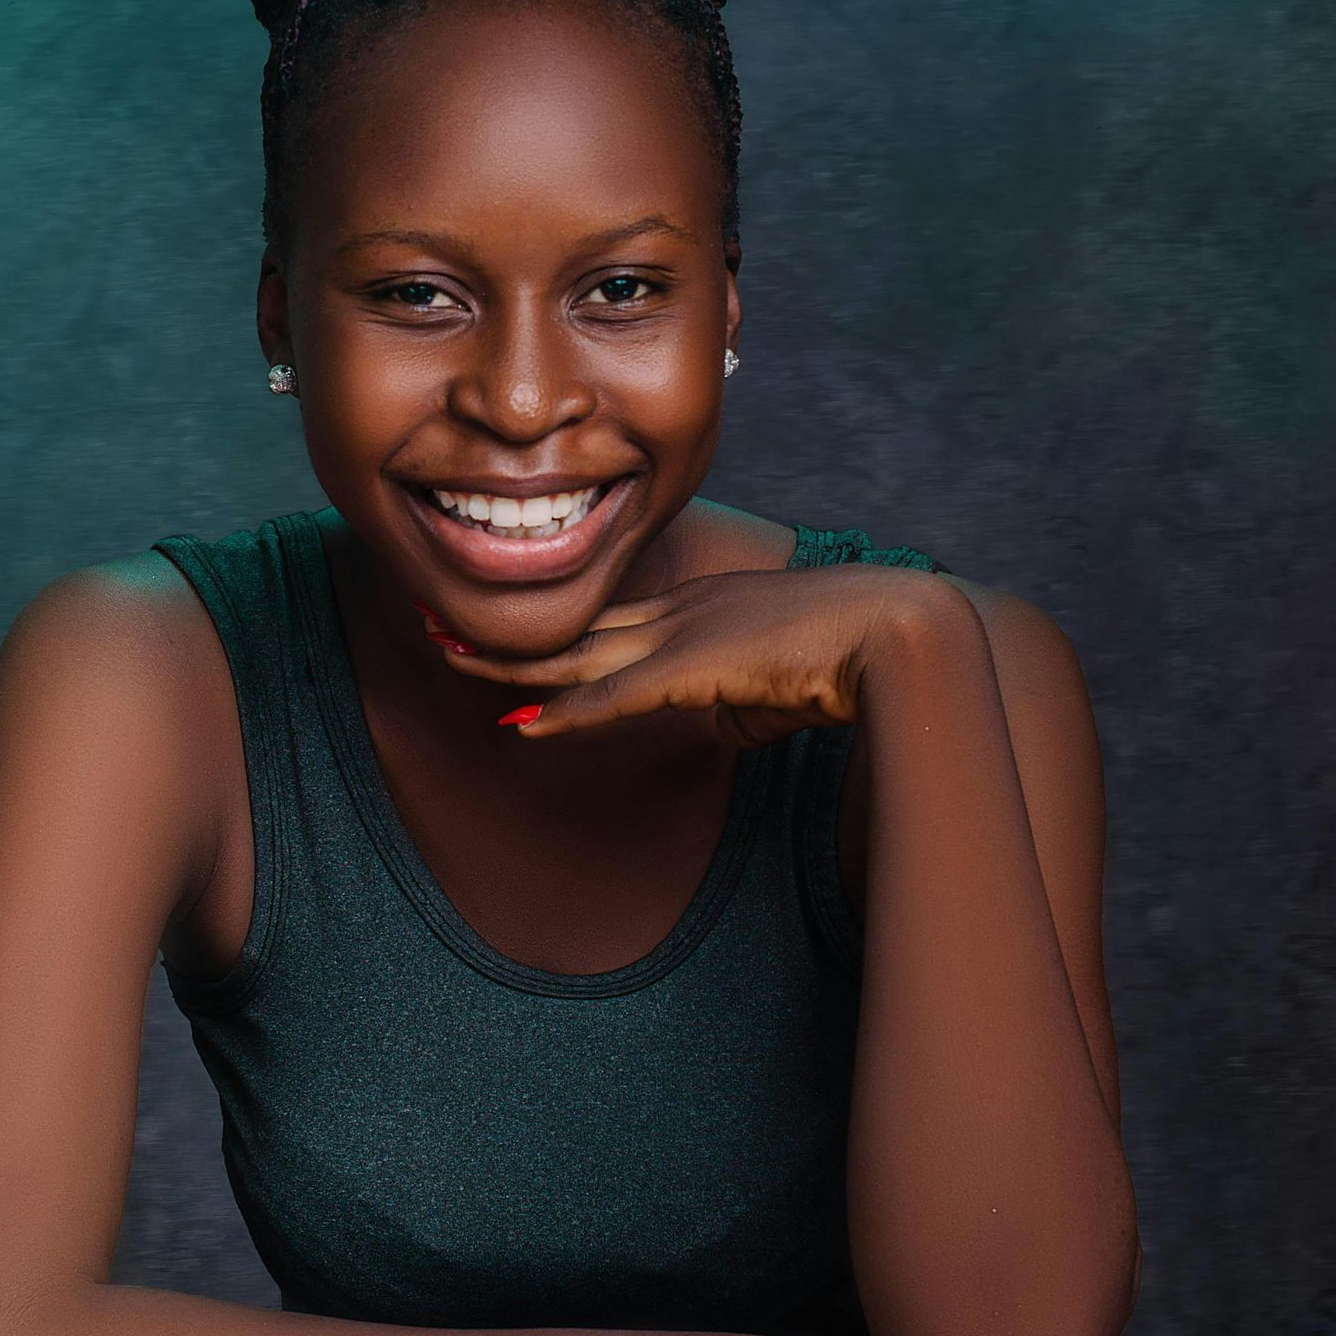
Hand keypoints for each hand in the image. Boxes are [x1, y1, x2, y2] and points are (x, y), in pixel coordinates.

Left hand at [433, 565, 962, 746]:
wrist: (894, 635)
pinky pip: (609, 695)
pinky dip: (560, 711)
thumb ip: (739, 703)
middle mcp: (679, 612)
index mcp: (701, 609)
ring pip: (574, 653)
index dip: (556, 632)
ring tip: (447, 654)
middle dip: (504, 629)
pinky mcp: (689, 669)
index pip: (611, 622)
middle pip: (573, 626)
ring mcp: (680, 635)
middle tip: (441, 621)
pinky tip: (518, 722)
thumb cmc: (855, 657)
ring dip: (507, 661)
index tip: (511, 633)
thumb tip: (723, 726)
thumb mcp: (782, 685)